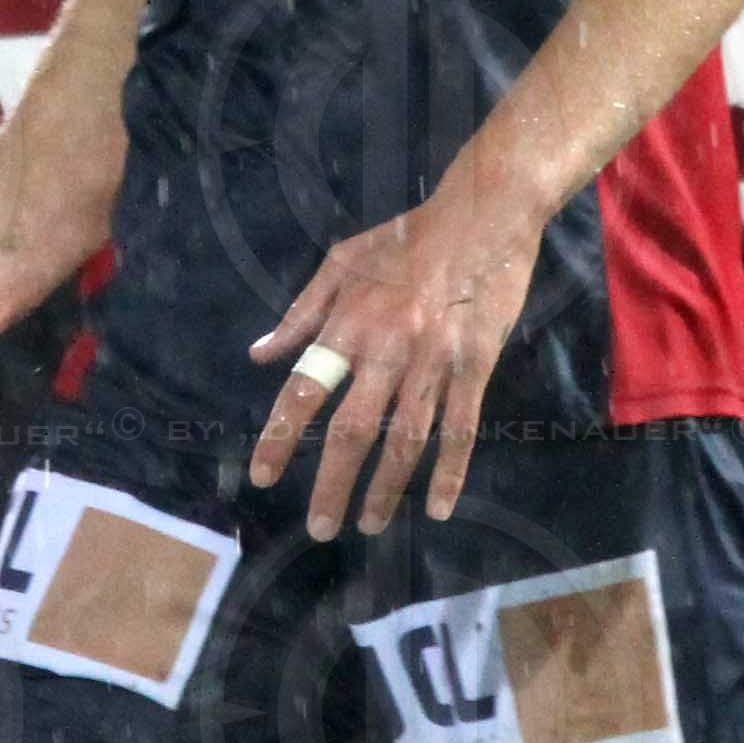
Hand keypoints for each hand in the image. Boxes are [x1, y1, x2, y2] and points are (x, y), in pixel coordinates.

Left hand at [246, 180, 542, 535]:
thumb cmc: (407, 237)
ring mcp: (433, 361)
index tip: (261, 475)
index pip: (304, 388)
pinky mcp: (476, 366)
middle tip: (319, 527)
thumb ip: (301, 312)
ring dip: (387, 489)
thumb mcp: (341, 261)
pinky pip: (461, 429)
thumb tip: (260, 355)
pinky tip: (440, 507)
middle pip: (353, 429)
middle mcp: (387, 348)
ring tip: (370, 525)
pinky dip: (450, 472)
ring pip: (406, 439)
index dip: (280, 435)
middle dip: (333, 484)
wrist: (483, 215)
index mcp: (349, 322)